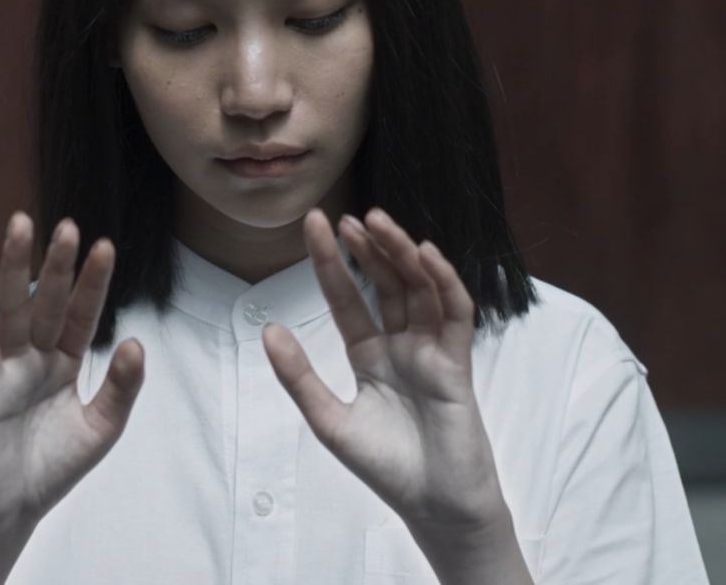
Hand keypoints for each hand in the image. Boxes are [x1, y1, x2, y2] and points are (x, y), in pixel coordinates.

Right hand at [0, 212, 145, 540]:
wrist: (9, 513)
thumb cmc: (51, 470)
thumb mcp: (101, 428)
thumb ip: (121, 387)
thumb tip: (134, 340)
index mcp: (65, 365)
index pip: (81, 315)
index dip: (93, 283)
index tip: (106, 245)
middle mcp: (35, 358)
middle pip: (47, 302)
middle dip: (57, 264)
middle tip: (66, 223)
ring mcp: (7, 368)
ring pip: (13, 309)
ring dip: (16, 267)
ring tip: (21, 223)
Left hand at [261, 208, 507, 533]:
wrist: (434, 506)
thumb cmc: (386, 468)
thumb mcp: (330, 421)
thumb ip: (300, 377)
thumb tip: (267, 330)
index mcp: (368, 355)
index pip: (347, 297)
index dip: (331, 262)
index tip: (314, 225)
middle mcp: (401, 345)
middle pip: (384, 284)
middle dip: (367, 249)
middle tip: (345, 217)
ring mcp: (431, 351)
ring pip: (418, 289)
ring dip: (400, 254)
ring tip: (378, 223)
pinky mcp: (458, 364)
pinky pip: (454, 314)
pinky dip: (443, 282)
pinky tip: (426, 255)